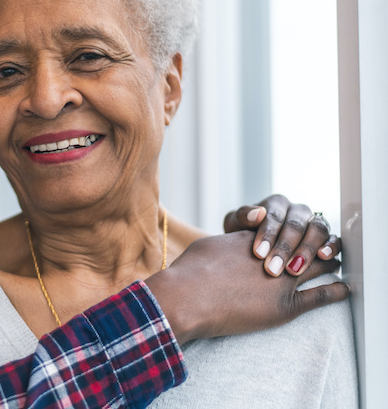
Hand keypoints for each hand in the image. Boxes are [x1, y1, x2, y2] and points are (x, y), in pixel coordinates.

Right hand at [145, 230, 348, 344]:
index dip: (298, 229)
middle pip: (308, 241)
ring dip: (330, 263)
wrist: (189, 297)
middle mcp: (274, 252)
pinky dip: (336, 292)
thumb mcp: (209, 245)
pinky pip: (321, 296)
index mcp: (255, 235)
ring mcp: (283, 279)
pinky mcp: (286, 306)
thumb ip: (226, 244)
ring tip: (337, 263)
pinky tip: (345, 290)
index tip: (305, 231)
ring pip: (319, 266)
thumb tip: (227, 246)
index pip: (286, 227)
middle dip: (319, 242)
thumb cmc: (191, 271)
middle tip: (329, 244)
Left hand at [223, 194, 341, 276]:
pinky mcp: (326, 237)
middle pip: (295, 225)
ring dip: (306, 250)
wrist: (251, 246)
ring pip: (317, 230)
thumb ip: (242, 217)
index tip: (258, 254)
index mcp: (276, 203)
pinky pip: (334, 238)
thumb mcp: (235, 225)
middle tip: (273, 269)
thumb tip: (257, 213)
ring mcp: (313, 222)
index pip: (274, 216)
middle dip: (284, 248)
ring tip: (294, 269)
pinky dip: (331, 246)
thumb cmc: (243, 234)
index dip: (267, 235)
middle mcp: (297, 210)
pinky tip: (324, 257)